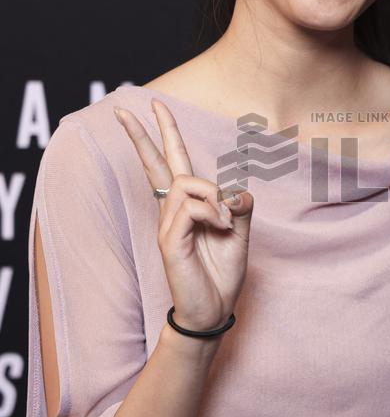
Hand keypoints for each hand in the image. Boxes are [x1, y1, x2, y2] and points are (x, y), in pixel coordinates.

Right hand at [114, 97, 253, 332]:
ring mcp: (168, 225)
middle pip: (155, 164)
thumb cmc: (222, 273)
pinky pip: (191, 208)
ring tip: (228, 222)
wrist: (212, 310)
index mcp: (188, 206)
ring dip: (216, 197)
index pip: (171, 163)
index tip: (155, 105)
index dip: (165, 133)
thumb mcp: (240, 233)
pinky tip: (222, 228)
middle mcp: (173, 211)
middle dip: (141, 133)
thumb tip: (237, 189)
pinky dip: (213, 213)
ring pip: (187, 183)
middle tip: (122, 108)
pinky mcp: (169, 240)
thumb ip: (240, 206)